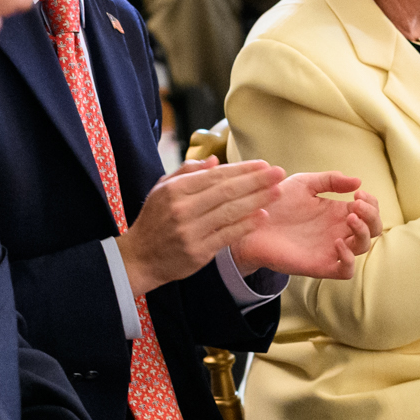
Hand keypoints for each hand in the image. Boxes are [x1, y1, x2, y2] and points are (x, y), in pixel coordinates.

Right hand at [119, 160, 287, 292]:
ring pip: (230, 212)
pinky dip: (246, 225)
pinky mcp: (198, 252)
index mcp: (175, 189)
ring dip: (257, 200)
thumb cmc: (154, 220)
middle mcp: (182, 208)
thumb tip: (214, 161)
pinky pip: (227, 235)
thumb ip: (187, 172)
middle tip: (279, 173)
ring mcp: (190, 231)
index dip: (242, 169)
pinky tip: (262, 216)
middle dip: (256, 181)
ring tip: (276, 192)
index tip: (263, 165)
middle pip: (227, 191)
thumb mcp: (162, 189)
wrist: (140, 257)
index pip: (215, 175)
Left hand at [229, 170, 376, 280]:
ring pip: (362, 248)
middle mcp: (338, 230)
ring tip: (349, 218)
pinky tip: (337, 242)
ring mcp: (330, 249)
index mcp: (337, 212)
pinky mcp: (319, 265)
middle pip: (373, 230)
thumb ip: (330, 180)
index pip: (369, 211)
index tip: (358, 194)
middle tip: (357, 205)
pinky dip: (348, 258)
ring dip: (363, 232)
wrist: (249, 221)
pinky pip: (345, 271)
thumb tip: (359, 182)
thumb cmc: (275, 202)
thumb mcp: (304, 183)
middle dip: (372, 216)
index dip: (371, 203)